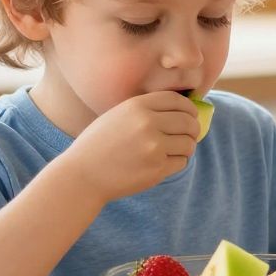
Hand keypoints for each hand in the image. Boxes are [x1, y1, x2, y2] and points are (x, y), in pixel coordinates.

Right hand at [58, 91, 199, 203]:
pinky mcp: (157, 168)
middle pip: (188, 121)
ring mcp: (154, 146)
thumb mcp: (118, 116)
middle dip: (193, 129)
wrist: (82, 175)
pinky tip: (164, 163)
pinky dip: (177, 162)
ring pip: (189, 143)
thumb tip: (183, 111)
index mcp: (137, 106)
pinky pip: (181, 162)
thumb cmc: (99, 145)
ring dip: (186, 147)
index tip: (191, 115)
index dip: (189, 108)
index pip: (177, 100)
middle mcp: (148, 123)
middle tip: (189, 136)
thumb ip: (146, 110)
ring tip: (175, 150)